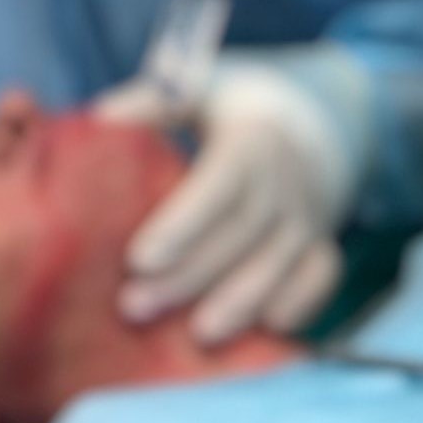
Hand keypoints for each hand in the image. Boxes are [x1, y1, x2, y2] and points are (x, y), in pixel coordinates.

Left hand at [96, 70, 351, 345]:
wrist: (314, 117)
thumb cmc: (232, 107)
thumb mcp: (198, 86)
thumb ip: (152, 103)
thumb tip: (99, 121)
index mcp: (250, 136)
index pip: (220, 183)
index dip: (182, 224)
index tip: (137, 259)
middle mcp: (286, 177)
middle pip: (241, 233)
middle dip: (189, 276)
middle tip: (134, 306)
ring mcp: (311, 213)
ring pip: (279, 263)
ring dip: (238, 303)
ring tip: (193, 336)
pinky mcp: (323, 241)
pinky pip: (321, 278)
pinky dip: (297, 304)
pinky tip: (263, 330)